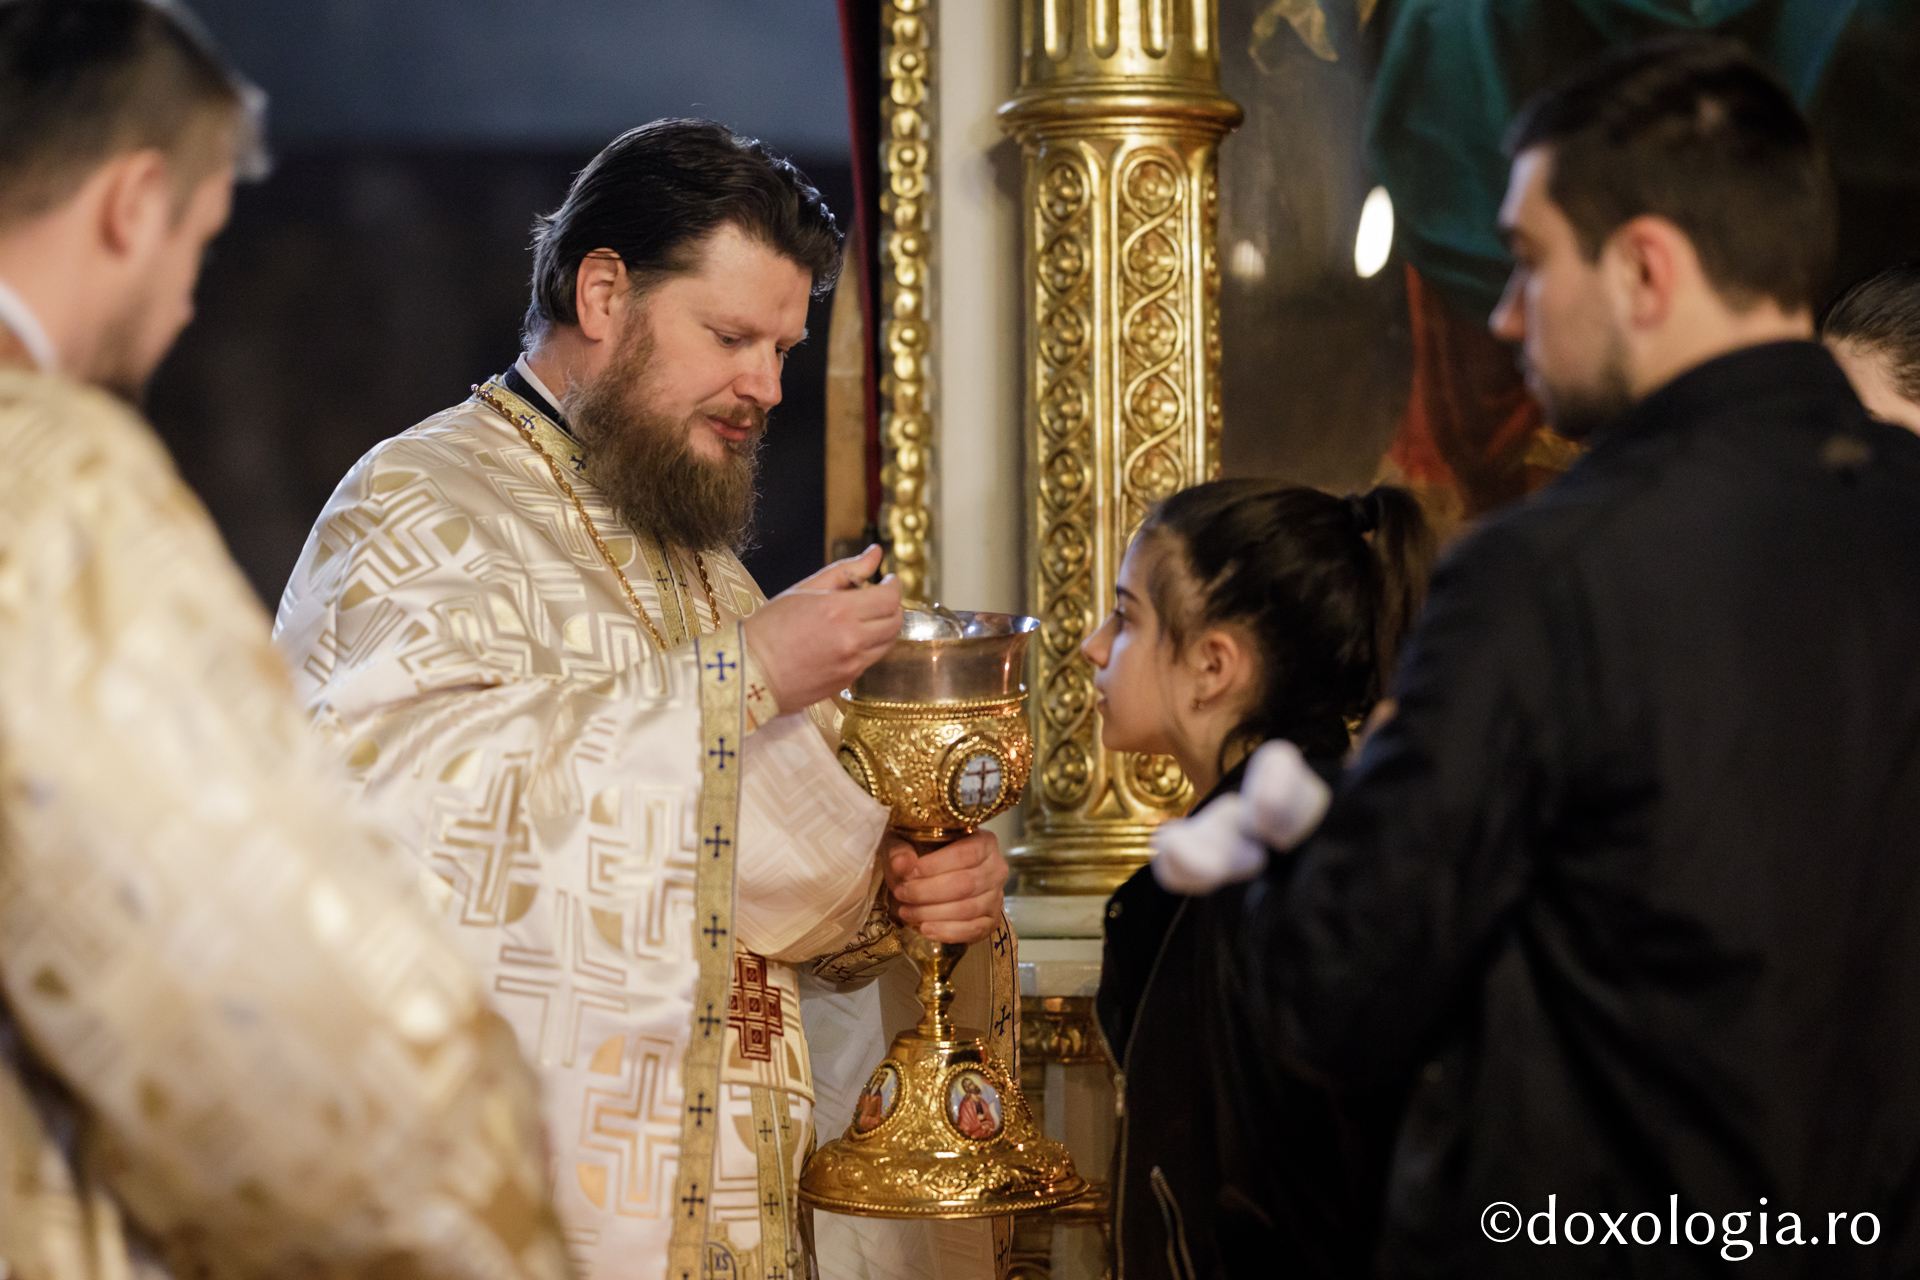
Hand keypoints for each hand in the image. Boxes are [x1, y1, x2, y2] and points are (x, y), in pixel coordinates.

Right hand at [742, 545, 902, 710]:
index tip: (889, 580)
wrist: (750, 671)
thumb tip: (875, 554)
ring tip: (865, 619)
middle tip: (880, 598)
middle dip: (893, 606)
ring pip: (887, 643)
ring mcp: (852, 663)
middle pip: (895, 622)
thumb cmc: (770, 626)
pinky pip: (871, 660)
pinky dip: (869, 646)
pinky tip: (849, 639)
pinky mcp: (847, 681)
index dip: (894, 587)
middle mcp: (852, 639)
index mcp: (840, 610)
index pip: (889, 598)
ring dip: (884, 628)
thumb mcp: (804, 589)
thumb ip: (845, 570)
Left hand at [882, 830, 1007, 943]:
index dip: (935, 865)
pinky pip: (974, 930)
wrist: (932, 880)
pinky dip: (948, 932)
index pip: (965, 854)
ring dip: (932, 914)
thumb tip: (902, 863)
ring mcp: (996, 897)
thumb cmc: (922, 857)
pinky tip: (925, 929)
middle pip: (965, 884)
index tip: (908, 874)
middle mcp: (996, 868)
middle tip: (901, 894)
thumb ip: (900, 850)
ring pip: (968, 909)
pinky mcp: (991, 921)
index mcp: (983, 842)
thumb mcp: (905, 844)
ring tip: (906, 912)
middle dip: (928, 892)